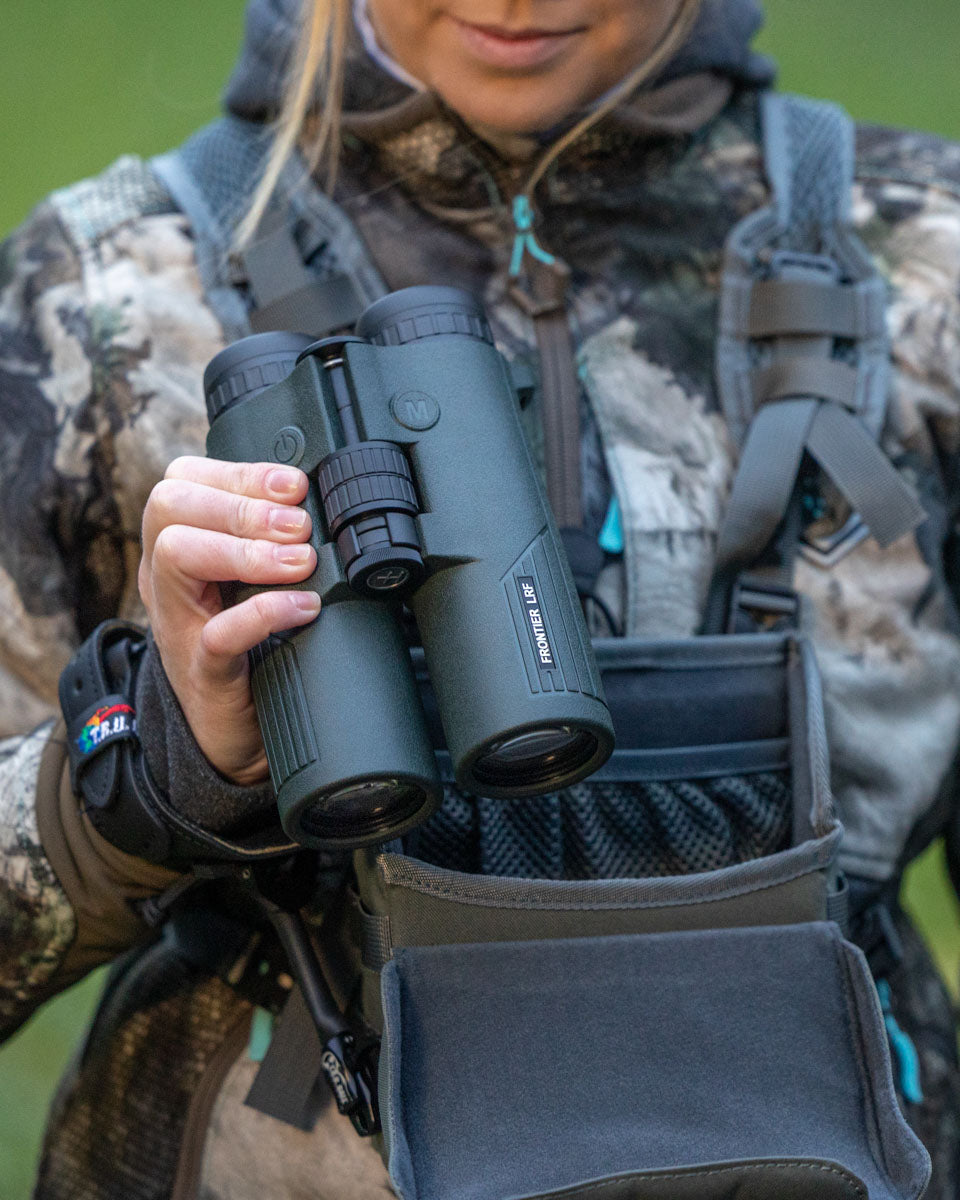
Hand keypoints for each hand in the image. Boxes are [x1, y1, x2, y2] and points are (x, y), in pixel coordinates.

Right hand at [138, 456, 320, 785]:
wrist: (232, 732)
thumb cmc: (249, 644)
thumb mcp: (255, 580)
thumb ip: (276, 539)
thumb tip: (326, 500)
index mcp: (178, 544)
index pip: (183, 480)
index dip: (241, 474)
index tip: (294, 486)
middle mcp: (167, 578)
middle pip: (169, 505)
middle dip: (243, 506)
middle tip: (299, 526)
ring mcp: (179, 624)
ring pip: (177, 554)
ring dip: (249, 549)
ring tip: (303, 562)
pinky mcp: (203, 672)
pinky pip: (218, 633)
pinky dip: (265, 612)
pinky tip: (303, 608)